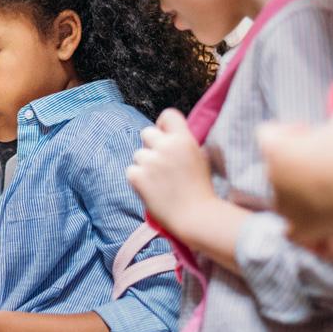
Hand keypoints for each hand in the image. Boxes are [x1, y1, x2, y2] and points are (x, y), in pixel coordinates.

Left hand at [126, 108, 215, 237]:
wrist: (196, 216)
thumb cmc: (201, 190)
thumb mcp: (201, 158)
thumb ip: (185, 143)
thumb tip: (172, 135)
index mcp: (184, 139)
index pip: (167, 114)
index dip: (163, 125)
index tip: (165, 136)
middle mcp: (166, 146)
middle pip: (147, 133)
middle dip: (151, 146)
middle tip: (161, 164)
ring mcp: (151, 161)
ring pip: (138, 154)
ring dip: (144, 165)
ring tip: (159, 182)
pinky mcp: (138, 177)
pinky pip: (131, 171)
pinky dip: (138, 180)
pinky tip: (152, 190)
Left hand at [258, 94, 332, 241]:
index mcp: (274, 148)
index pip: (267, 134)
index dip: (289, 132)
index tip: (311, 132)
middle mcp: (272, 176)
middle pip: (278, 166)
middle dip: (298, 161)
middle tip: (328, 160)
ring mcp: (283, 205)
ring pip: (287, 196)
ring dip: (303, 191)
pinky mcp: (297, 229)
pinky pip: (293, 228)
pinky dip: (306, 223)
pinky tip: (326, 216)